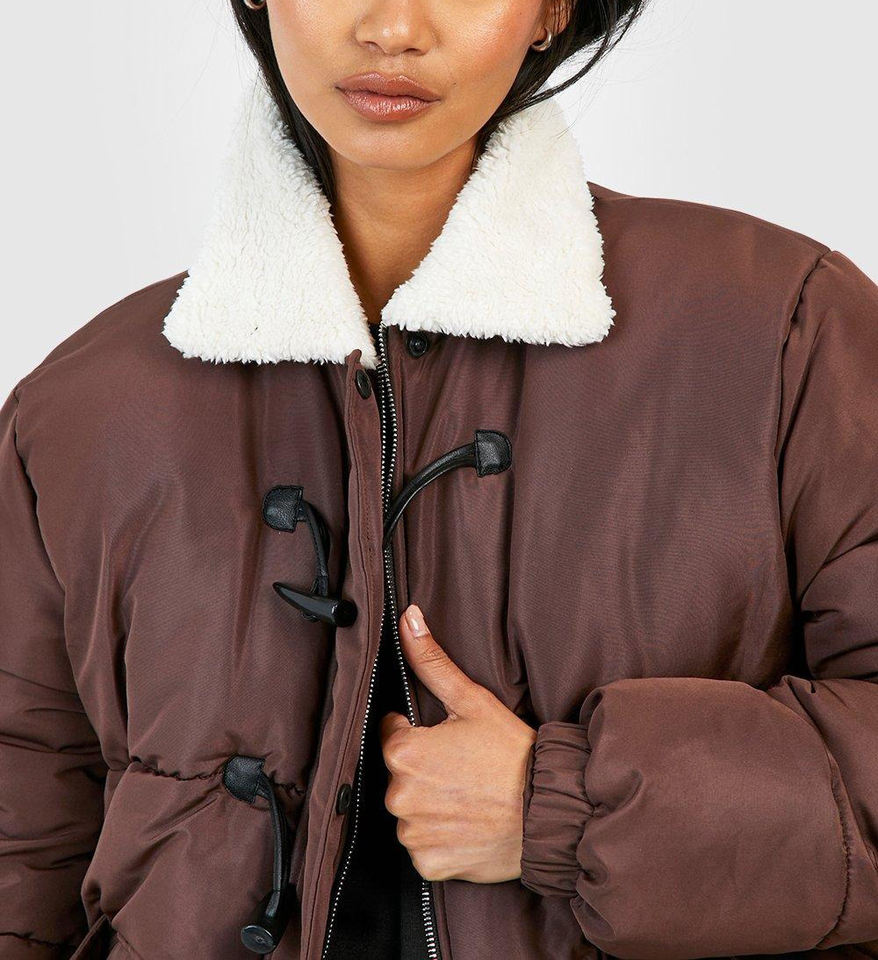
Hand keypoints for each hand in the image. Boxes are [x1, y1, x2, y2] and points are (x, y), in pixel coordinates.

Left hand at [379, 603, 537, 883]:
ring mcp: (413, 832)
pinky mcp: (428, 863)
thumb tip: (408, 617)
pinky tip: (466, 823)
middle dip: (424, 769)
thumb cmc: (511, 753)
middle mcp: (400, 794)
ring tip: (467, 795)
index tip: (450, 740)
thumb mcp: (473, 699)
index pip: (393, 734)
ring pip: (409, 811)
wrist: (550, 811)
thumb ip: (432, 661)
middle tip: (463, 767)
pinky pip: (421, 846)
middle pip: (399, 774)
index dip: (420, 732)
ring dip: (429, 804)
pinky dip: (439, 837)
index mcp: (404, 751)